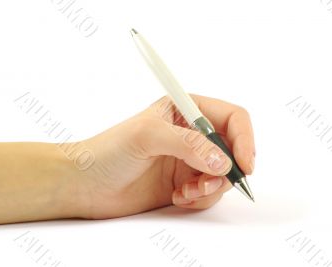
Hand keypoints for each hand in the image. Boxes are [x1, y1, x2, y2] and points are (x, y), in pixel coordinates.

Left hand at [78, 94, 254, 218]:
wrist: (86, 185)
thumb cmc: (108, 150)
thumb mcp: (148, 136)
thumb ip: (189, 145)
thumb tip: (224, 163)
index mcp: (187, 110)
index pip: (232, 118)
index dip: (244, 139)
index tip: (245, 164)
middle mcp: (193, 134)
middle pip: (233, 150)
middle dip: (226, 170)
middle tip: (206, 183)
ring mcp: (190, 159)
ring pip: (224, 174)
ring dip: (211, 187)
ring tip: (186, 192)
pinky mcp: (185, 182)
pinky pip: (210, 192)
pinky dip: (200, 199)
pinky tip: (178, 197)